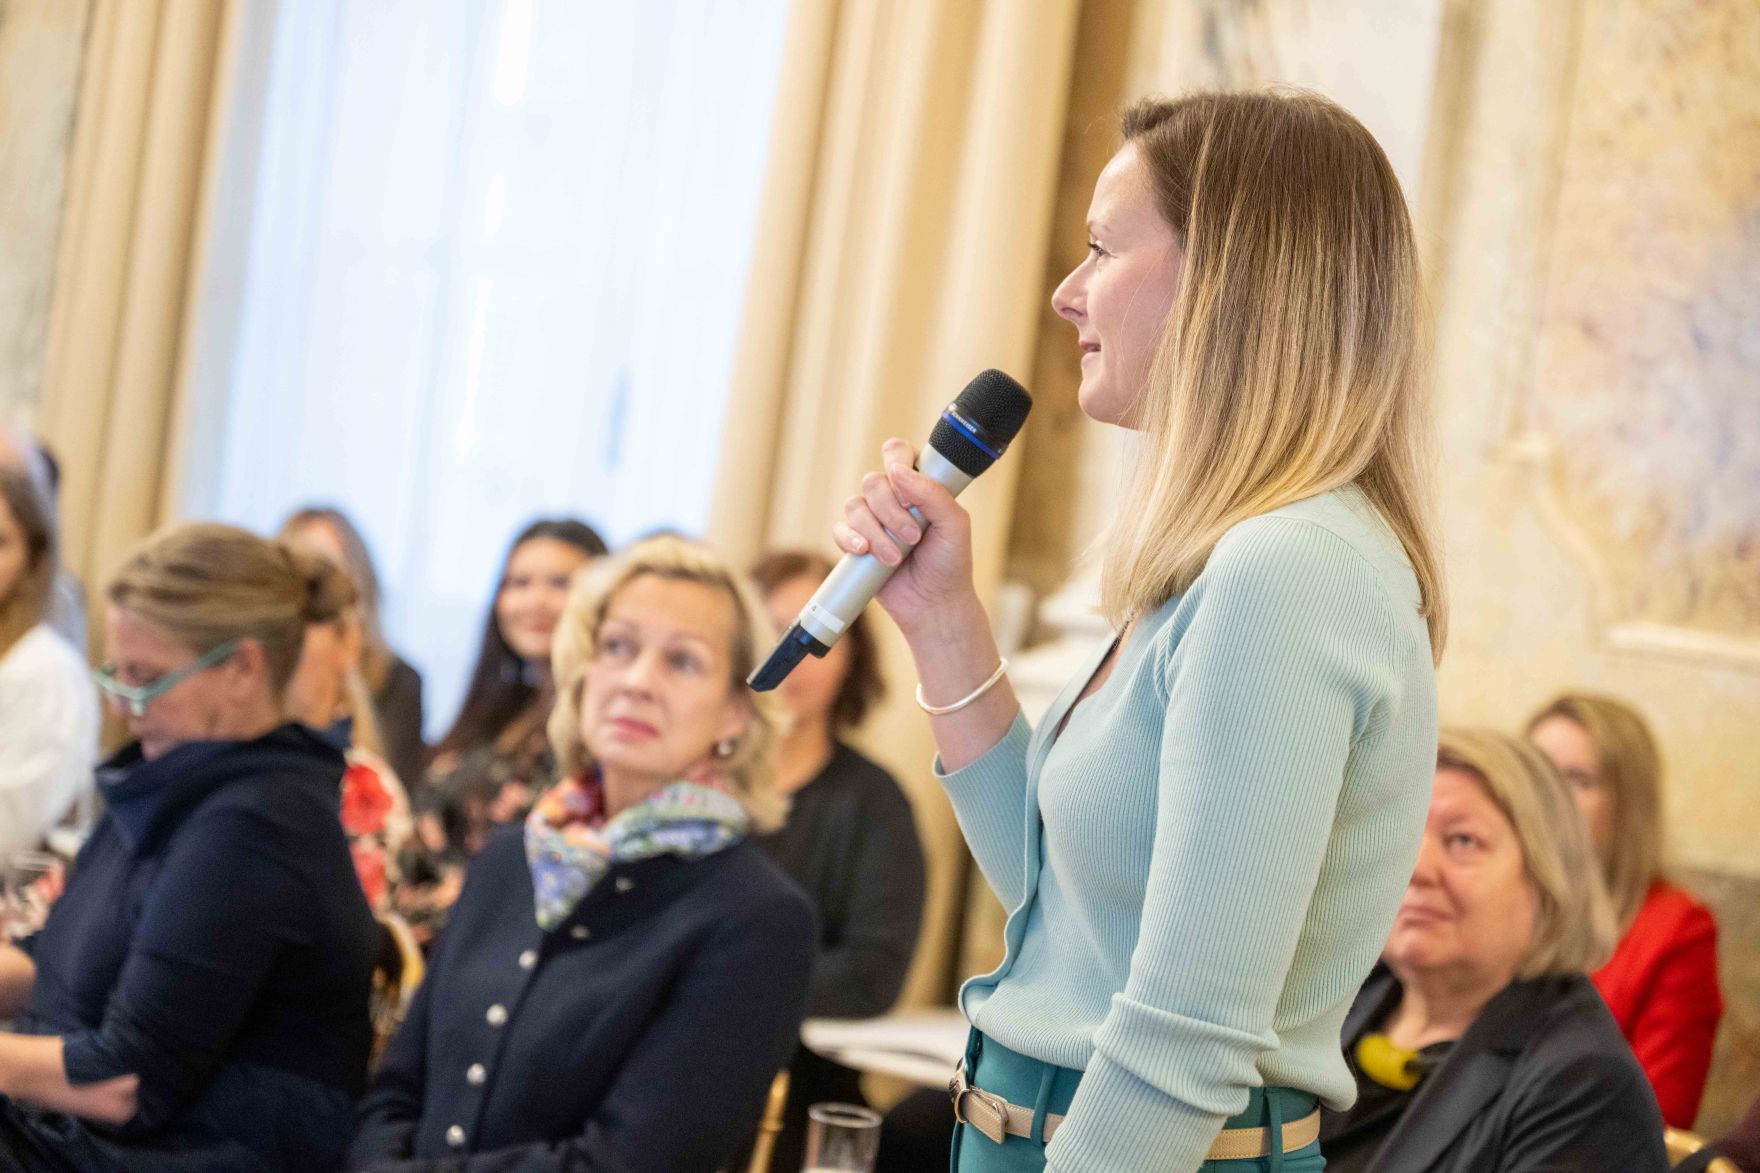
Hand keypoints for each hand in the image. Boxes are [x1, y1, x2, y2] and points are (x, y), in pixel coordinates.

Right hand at [832, 438, 980, 634]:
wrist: (933, 604)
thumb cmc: (949, 562)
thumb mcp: (954, 524)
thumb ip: (933, 494)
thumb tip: (898, 472)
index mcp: (918, 485)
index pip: (897, 452)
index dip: (897, 463)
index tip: (908, 491)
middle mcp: (892, 498)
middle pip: (873, 482)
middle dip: (892, 512)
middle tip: (913, 537)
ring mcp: (872, 520)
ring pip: (855, 505)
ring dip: (876, 533)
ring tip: (895, 558)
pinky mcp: (855, 543)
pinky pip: (839, 529)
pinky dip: (850, 539)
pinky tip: (865, 552)